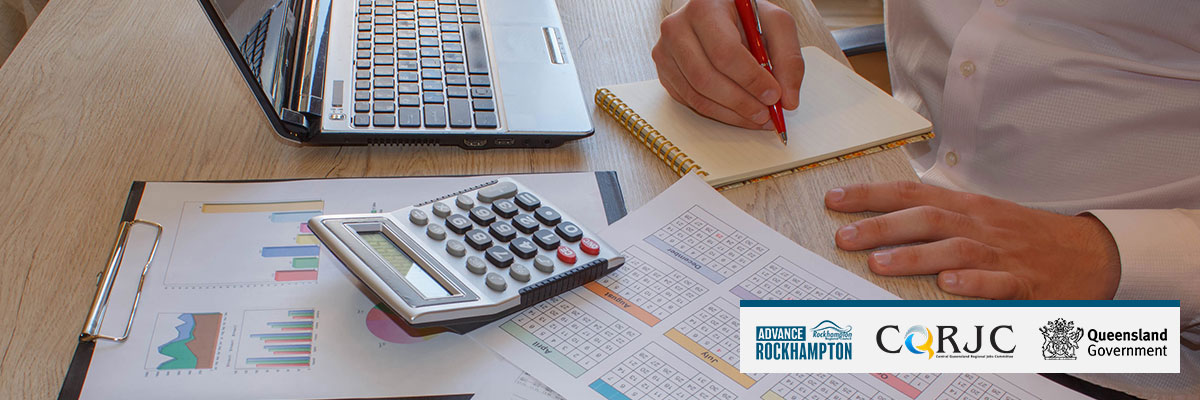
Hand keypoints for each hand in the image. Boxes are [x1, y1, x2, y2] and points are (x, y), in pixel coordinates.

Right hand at [652, 0, 804, 129]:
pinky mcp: (664, 72)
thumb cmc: (745, 18)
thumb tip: (787, 100)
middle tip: (766, 114)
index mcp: (704, 8)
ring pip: (696, 95)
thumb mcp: (776, 25)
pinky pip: (689, 101)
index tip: (773, 96)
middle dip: (741, 102)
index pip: (724, 52)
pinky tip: (738, 112)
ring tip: (757, 117)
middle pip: (706, 78)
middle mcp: (677, 28)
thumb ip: (788, 59)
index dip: (750, 79)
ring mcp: (665, 52)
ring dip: (731, 114)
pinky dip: (717, 113)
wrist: (719, 16)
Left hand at [824, 181, 1121, 299]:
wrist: (1091, 253)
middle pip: (926, 218)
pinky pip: (997, 282)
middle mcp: (980, 225)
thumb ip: (938, 216)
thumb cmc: (1026, 236)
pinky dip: (973, 282)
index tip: (834, 199)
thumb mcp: (982, 216)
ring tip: (879, 263)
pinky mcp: (1024, 283)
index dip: (871, 195)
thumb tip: (885, 217)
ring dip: (915, 256)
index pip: (911, 193)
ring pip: (954, 249)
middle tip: (843, 236)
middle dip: (881, 226)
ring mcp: (1002, 253)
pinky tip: (947, 284)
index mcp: (968, 206)